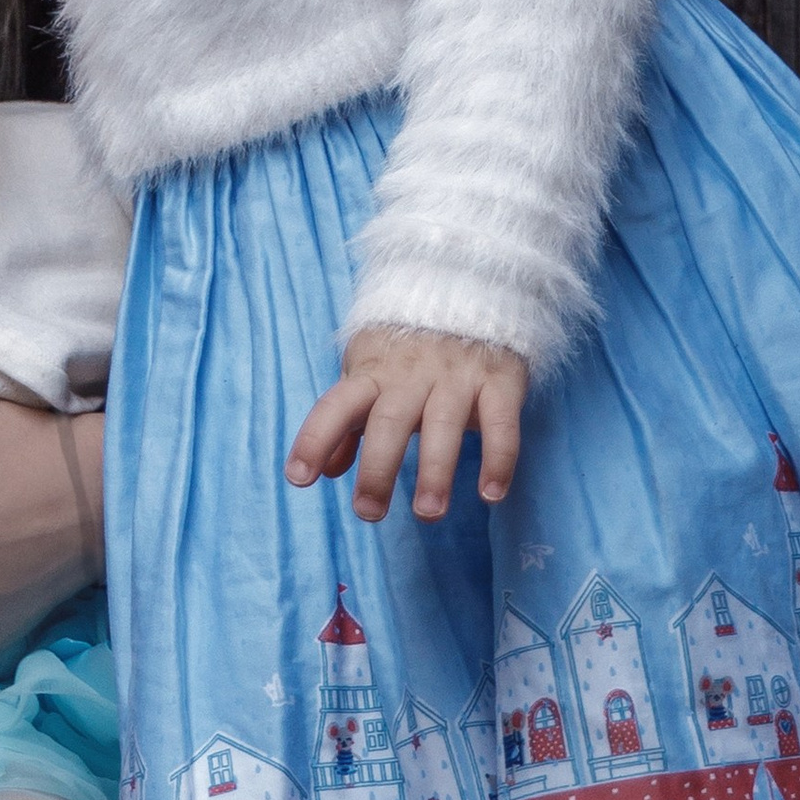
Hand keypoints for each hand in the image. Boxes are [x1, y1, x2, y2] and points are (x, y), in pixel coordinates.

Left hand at [287, 326, 527, 522]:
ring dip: (434, 471)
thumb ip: (350, 423)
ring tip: (428, 512)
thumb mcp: (372, 373)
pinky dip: (498, 458)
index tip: (298, 478)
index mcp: (374, 371)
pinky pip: (500, 422)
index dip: (315, 438)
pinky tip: (491, 494)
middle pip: (389, 420)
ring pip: (443, 423)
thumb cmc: (410, 346)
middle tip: (368, 513)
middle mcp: (412, 374)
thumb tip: (327, 471)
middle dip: (378, 468)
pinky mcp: (499, 380)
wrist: (471, 286)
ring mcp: (456, 376)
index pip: (337, 404)